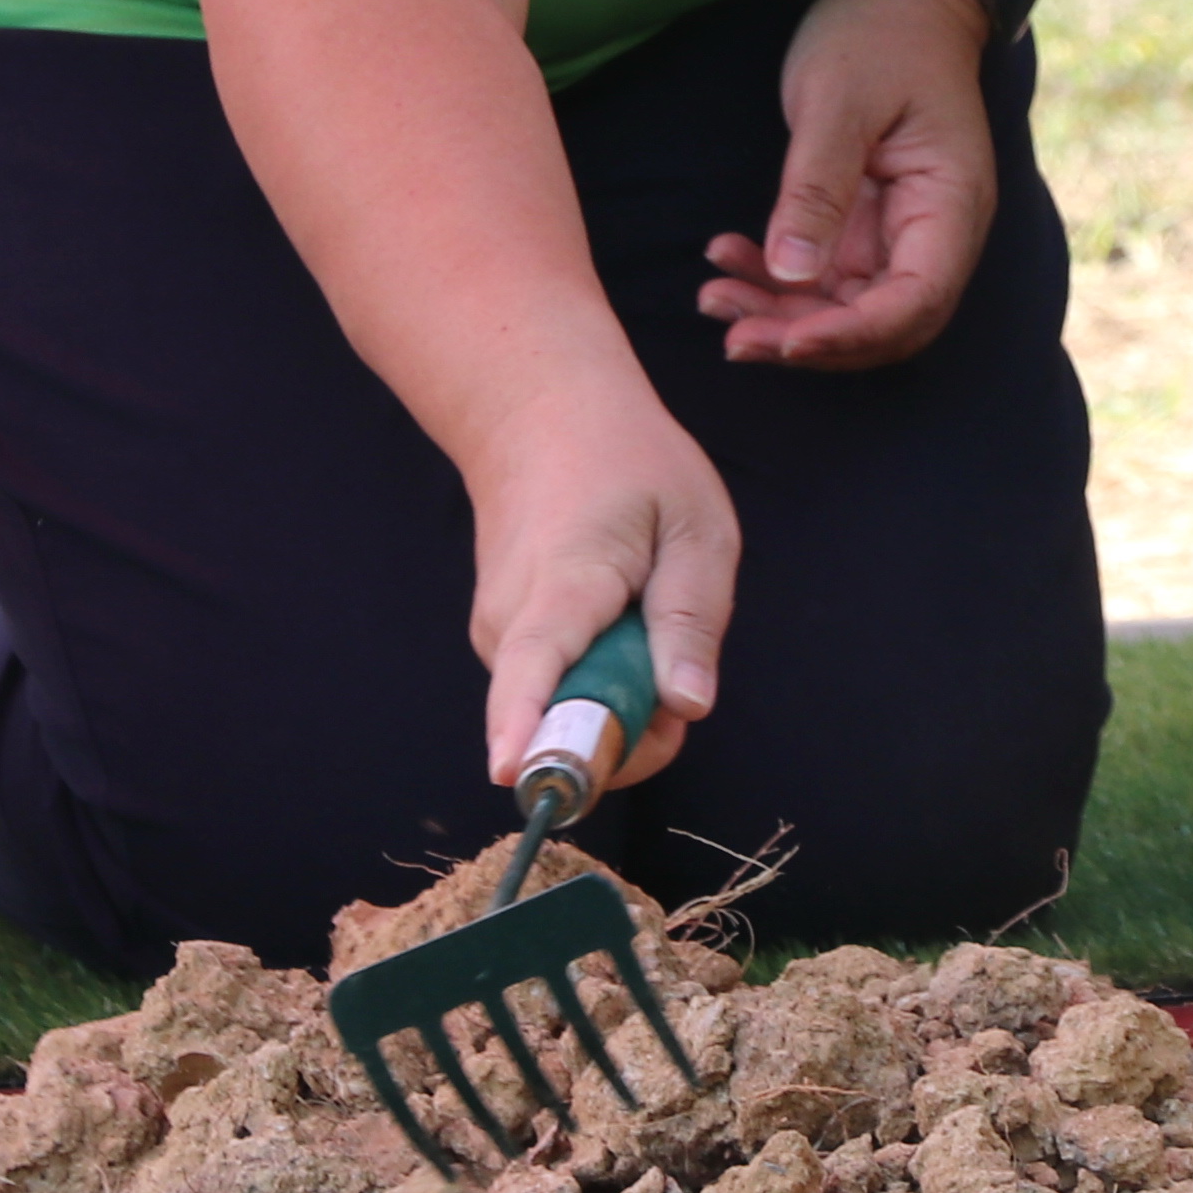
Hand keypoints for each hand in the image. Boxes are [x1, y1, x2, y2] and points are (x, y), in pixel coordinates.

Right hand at [463, 374, 728, 796]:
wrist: (540, 417)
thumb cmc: (631, 465)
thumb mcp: (694, 526)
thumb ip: (691, 618)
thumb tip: (688, 708)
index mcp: (563, 587)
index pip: (532, 671)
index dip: (527, 730)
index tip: (514, 774)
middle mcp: (510, 626)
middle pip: (570, 725)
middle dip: (638, 725)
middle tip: (678, 657)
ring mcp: (498, 641)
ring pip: (572, 714)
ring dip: (625, 695)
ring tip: (645, 613)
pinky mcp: (504, 648)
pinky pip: (564, 694)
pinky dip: (605, 677)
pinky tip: (617, 616)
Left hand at [700, 0, 1002, 367]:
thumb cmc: (877, 33)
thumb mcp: (837, 103)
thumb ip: (815, 190)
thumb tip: (789, 275)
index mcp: (949, 205)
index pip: (914, 304)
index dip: (849, 335)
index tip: (781, 342)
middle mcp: (934, 232)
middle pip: (881, 324)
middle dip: (808, 340)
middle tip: (732, 338)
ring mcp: (899, 230)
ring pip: (846, 306)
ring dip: (781, 315)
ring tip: (712, 300)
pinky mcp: (865, 222)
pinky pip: (823, 274)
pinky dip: (775, 278)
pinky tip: (724, 259)